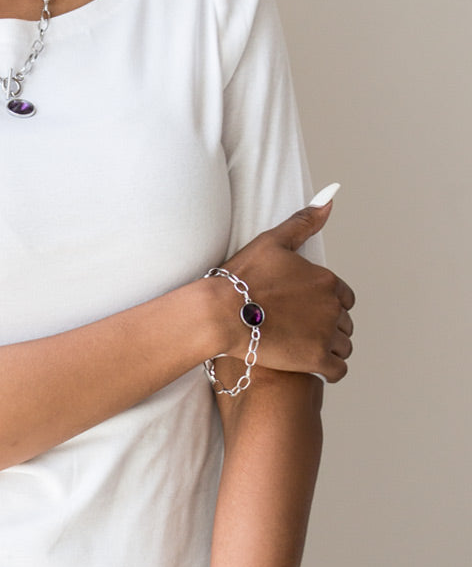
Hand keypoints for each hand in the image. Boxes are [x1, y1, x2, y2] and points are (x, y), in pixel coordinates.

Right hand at [218, 199, 354, 381]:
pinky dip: (330, 370)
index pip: (344, 297)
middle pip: (345, 322)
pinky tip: (312, 366)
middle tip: (301, 329)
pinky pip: (338, 370)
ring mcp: (325, 335)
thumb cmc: (242, 276)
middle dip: (329, 326)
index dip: (327, 303)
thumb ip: (305, 221)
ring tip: (303, 347)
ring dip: (330, 348)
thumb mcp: (274, 241)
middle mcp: (332, 307)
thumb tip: (332, 196)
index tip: (305, 309)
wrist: (221, 312)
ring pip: (344, 346)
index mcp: (327, 280)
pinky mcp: (315, 360)